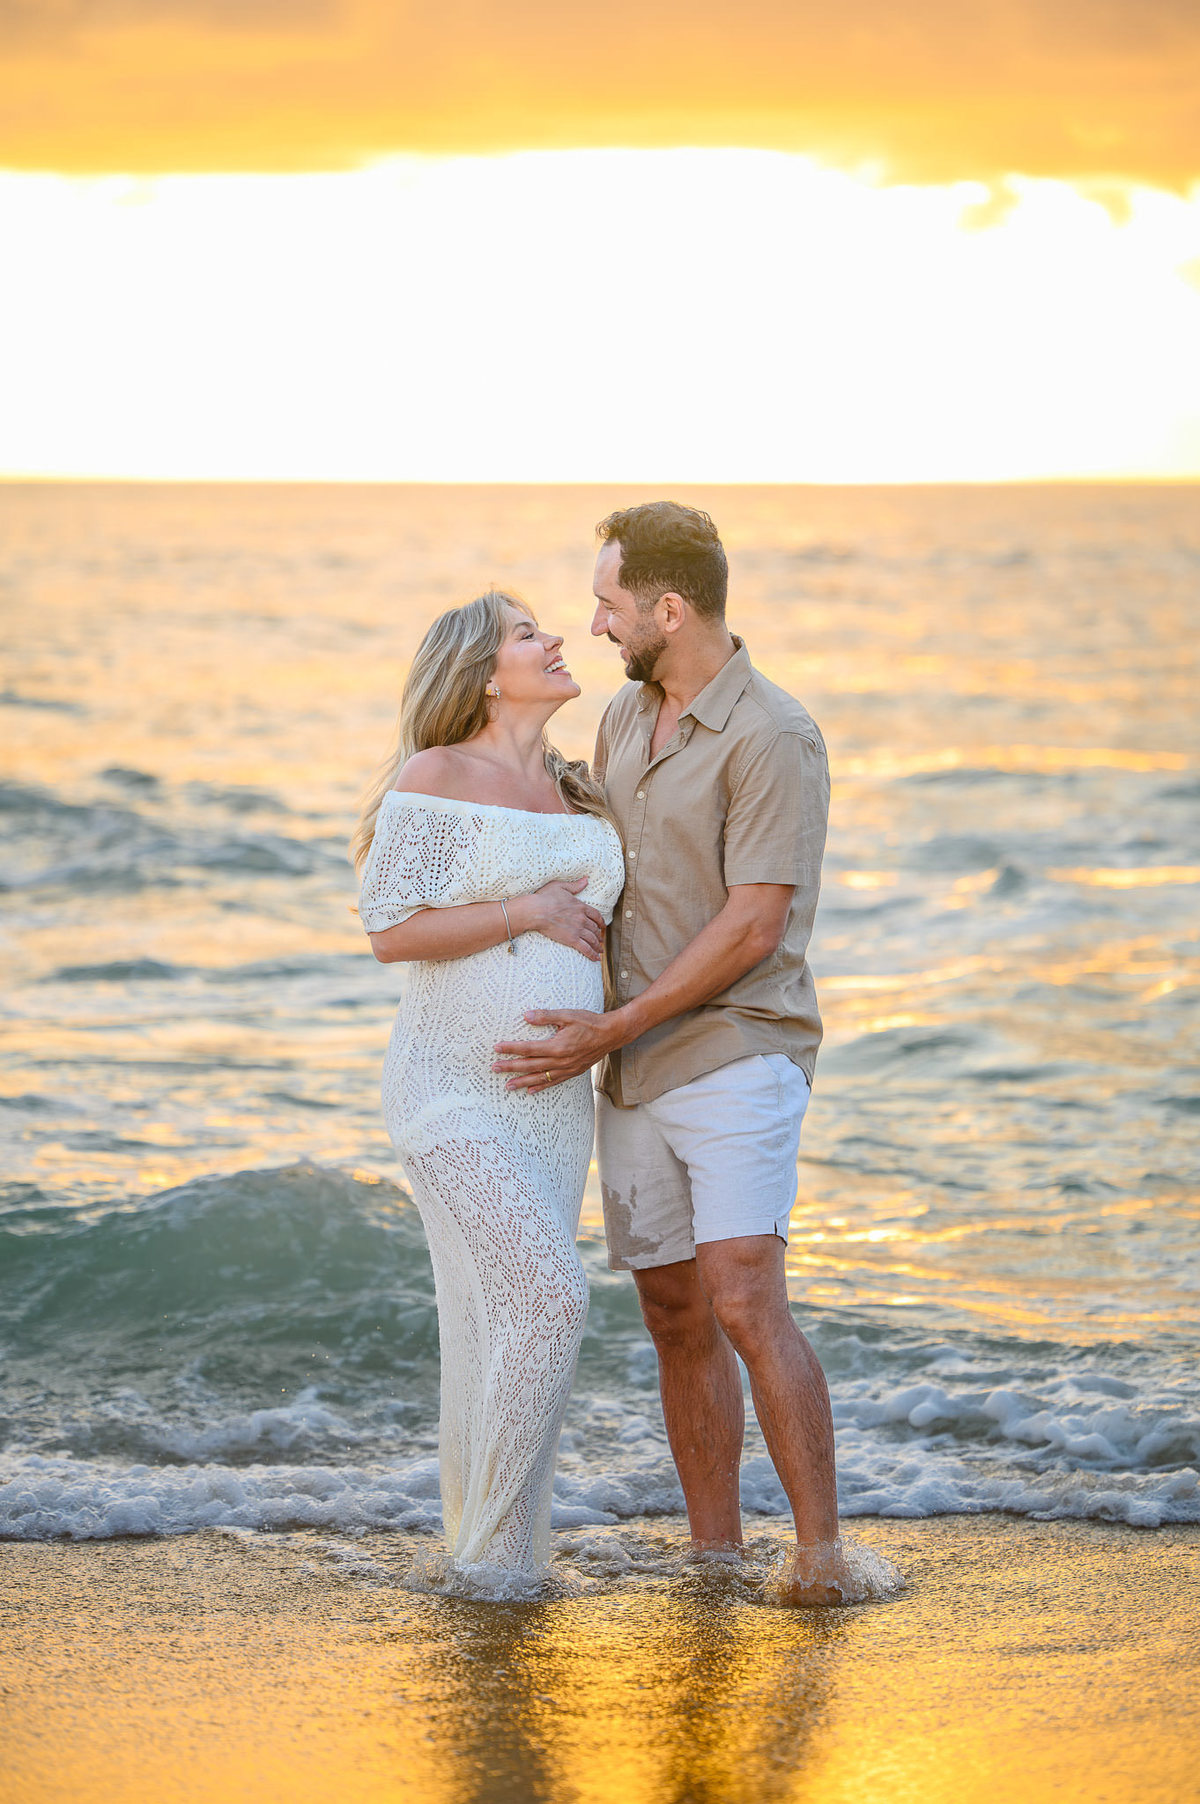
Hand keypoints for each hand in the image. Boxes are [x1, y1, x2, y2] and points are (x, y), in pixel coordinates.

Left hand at [493, 1008, 624, 1089]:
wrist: (611, 1035)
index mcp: (557, 1046)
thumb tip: (526, 1016)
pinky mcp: (572, 1072)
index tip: (497, 1048)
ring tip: (507, 1086)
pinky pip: (553, 1082)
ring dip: (522, 1082)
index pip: (528, 1048)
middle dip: (511, 1067)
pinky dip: (541, 1087)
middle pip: (530, 1066)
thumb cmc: (589, 1023)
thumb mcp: (568, 1015)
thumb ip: (546, 1016)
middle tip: (494, 1069)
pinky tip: (531, 1090)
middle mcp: (560, 1061)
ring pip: (540, 1078)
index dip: (511, 1049)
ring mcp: (566, 1069)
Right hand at [515, 878, 604, 961]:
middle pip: (595, 928)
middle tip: (600, 940)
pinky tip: (596, 958)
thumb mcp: (561, 887)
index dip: (600, 921)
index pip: (596, 915)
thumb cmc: (545, 897)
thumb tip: (586, 880)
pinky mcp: (572, 940)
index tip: (602, 926)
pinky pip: (586, 948)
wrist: (536, 911)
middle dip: (599, 935)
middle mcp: (582, 918)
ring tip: (600, 951)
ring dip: (597, 946)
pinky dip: (592, 954)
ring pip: (592, 939)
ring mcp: (578, 930)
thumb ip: (575, 885)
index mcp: (580, 906)